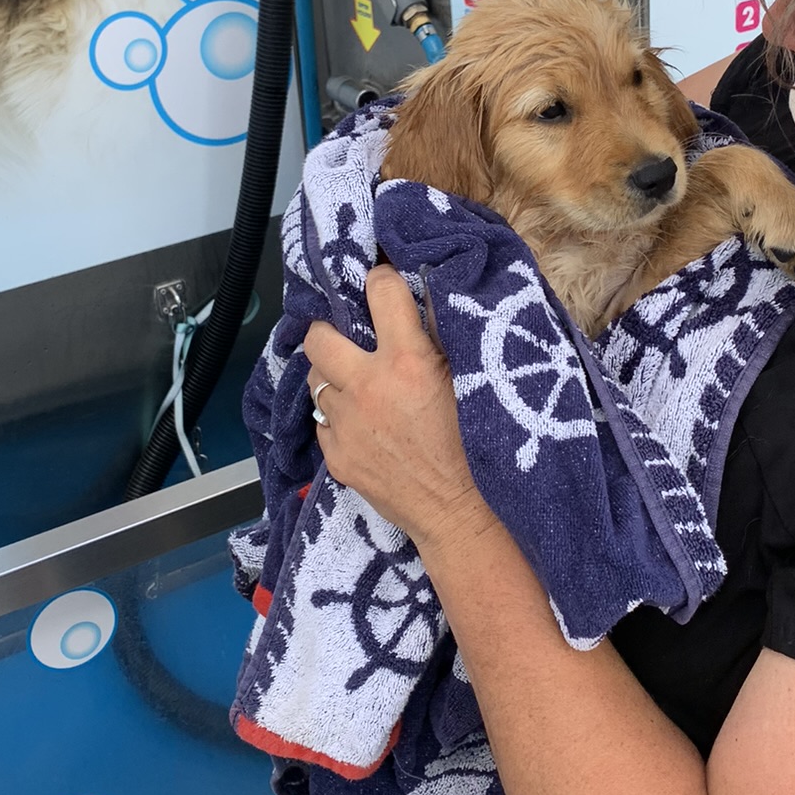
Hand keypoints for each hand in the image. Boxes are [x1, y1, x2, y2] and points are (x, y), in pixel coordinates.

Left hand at [305, 266, 492, 553]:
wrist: (464, 513)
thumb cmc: (478, 445)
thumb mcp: (471, 379)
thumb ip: (443, 336)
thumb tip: (426, 293)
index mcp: (407, 361)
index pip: (379, 291)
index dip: (382, 281)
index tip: (384, 285)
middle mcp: (368, 388)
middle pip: (318, 337)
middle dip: (330, 329)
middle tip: (349, 336)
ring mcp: (346, 425)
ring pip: (316, 380)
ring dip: (333, 376)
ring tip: (357, 384)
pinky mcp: (337, 457)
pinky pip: (323, 423)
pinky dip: (338, 418)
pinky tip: (363, 425)